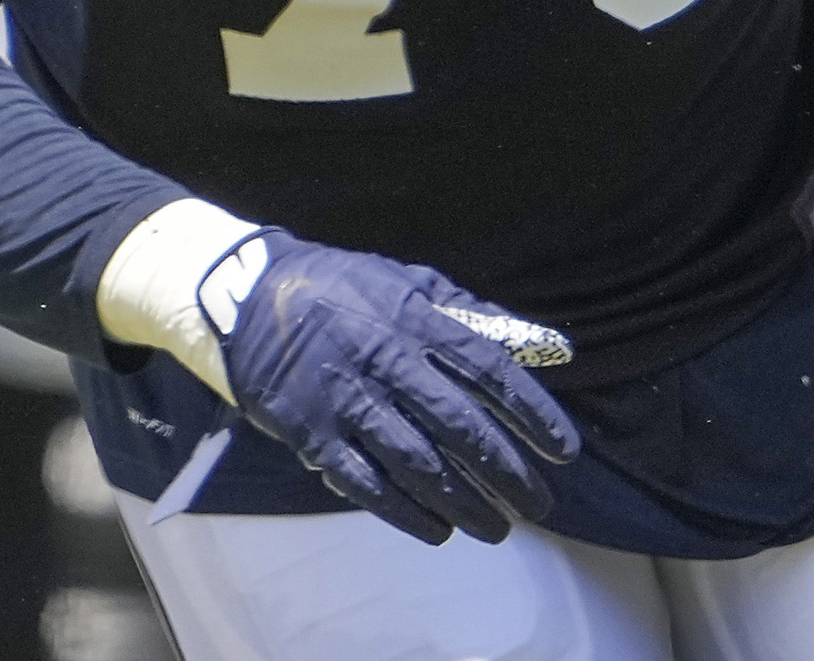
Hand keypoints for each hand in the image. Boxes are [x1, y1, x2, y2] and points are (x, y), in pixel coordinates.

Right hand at [206, 232, 581, 545]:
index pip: (490, 371)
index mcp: (416, 321)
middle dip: (506, 470)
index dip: (532, 413)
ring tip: (498, 528)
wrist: (248, 301)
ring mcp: (348, 403)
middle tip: (540, 503)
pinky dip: (405, 512)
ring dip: (463, 502)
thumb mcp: (411, 283)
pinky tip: (438, 531)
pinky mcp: (314, 436)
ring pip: (418, 464)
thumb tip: (550, 345)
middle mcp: (386, 363)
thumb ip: (477, 316)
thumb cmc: (345, 290)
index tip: (564, 451)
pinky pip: (366, 484)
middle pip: (459, 427)